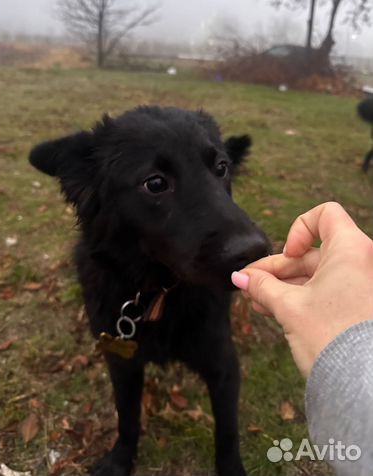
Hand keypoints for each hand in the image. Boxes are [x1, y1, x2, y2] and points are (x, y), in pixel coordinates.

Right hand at [232, 202, 372, 376]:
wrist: (361, 385)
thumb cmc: (331, 337)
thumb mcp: (289, 306)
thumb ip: (262, 286)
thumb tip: (239, 277)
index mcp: (351, 250)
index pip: (325, 215)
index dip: (299, 229)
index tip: (288, 253)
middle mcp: (360, 263)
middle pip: (310, 252)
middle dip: (276, 268)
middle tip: (249, 283)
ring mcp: (359, 286)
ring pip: (314, 275)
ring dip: (282, 285)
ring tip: (255, 301)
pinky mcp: (354, 306)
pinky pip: (323, 292)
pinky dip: (298, 297)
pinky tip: (271, 308)